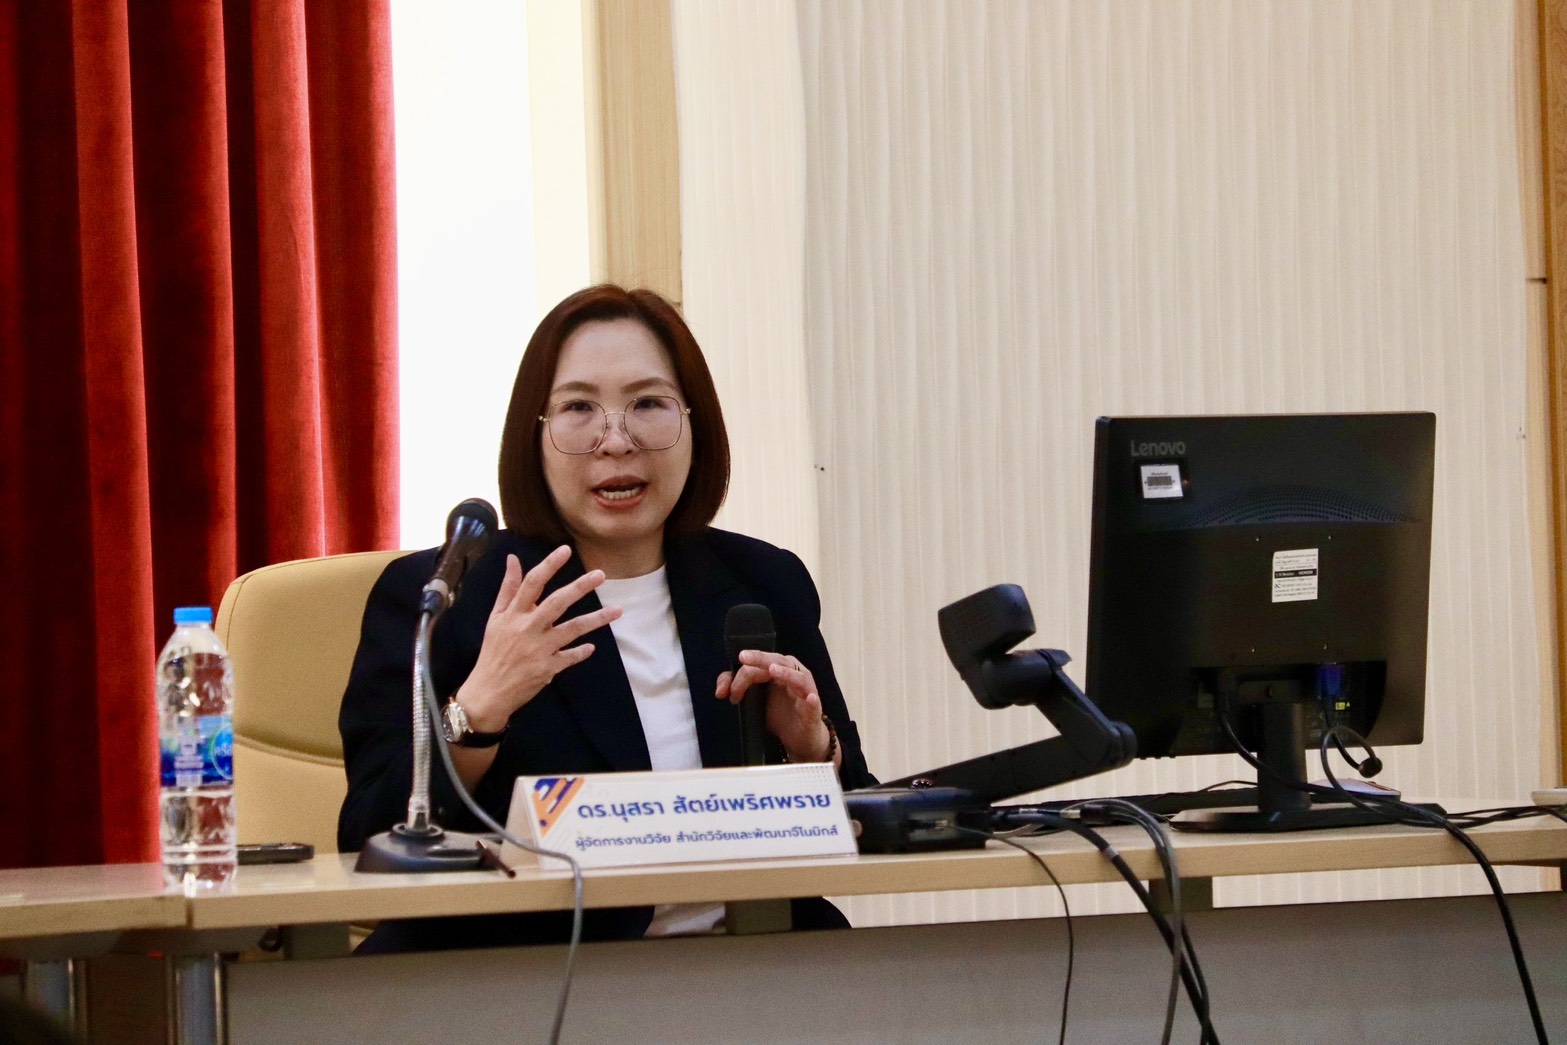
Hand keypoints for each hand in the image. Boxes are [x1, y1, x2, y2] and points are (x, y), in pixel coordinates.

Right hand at [458, 547, 620, 730]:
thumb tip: (513, 558)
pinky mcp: (548, 668)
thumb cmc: (493, 651)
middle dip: (580, 587)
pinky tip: (592, 647)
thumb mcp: (495, 618)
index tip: (566, 550)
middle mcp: (527, 628)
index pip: (532, 583)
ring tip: (618, 610)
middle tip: (601, 575)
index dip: (549, 565)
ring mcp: (540, 649)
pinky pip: (570, 656)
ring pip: (572, 629)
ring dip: (597, 619)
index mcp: (513, 614)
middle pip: (557, 603)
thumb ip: (508, 588)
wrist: (489, 691)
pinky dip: (581, 652)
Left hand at [716, 651, 832, 762]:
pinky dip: (811, 699)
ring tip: (773, 670)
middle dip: (760, 659)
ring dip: (786, 673)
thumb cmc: (780, 715)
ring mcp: (806, 691)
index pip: (759, 663)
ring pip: (798, 678)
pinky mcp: (813, 710)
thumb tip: (721, 690)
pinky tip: (809, 698)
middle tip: (743, 657)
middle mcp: (793, 676)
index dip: (739, 674)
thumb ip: (738, 689)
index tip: (723, 690)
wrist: (800, 738)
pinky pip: (814, 702)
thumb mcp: (755, 701)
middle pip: (778, 661)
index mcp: (779, 671)